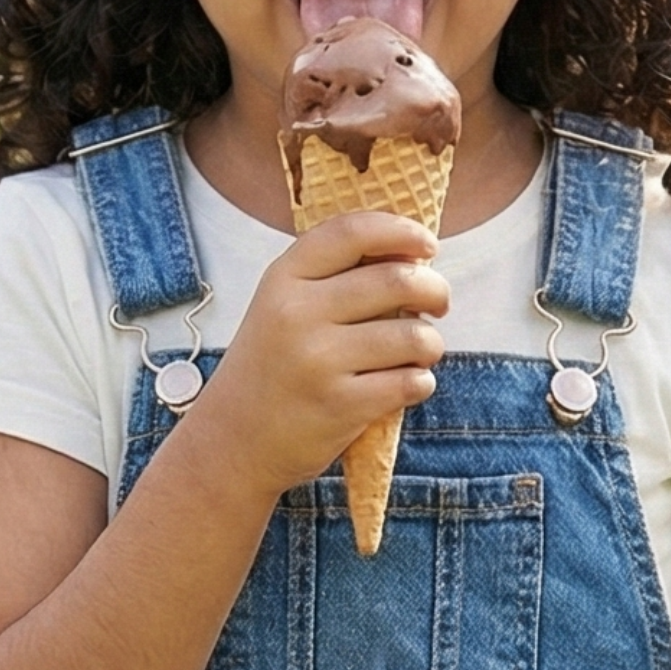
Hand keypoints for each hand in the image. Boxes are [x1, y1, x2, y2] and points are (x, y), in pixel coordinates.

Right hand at [188, 210, 447, 502]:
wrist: (232, 439)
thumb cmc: (272, 365)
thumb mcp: (281, 305)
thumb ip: (333, 276)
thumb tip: (412, 255)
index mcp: (283, 278)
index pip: (351, 231)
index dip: (400, 230)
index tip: (428, 245)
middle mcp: (297, 313)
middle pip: (397, 280)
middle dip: (435, 289)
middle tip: (438, 304)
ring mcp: (318, 360)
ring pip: (414, 335)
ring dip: (431, 343)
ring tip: (420, 352)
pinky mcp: (340, 405)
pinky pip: (411, 382)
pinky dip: (421, 382)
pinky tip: (406, 384)